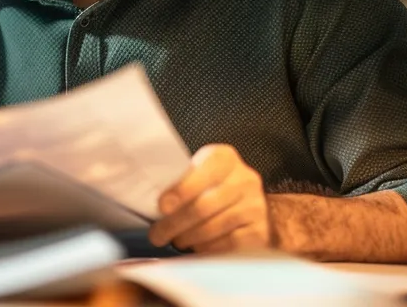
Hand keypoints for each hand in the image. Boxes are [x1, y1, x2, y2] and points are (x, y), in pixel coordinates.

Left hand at [148, 144, 271, 253]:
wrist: (246, 202)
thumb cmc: (210, 186)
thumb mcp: (196, 172)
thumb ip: (178, 180)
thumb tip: (146, 200)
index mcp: (224, 158)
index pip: (203, 172)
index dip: (181, 190)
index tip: (161, 207)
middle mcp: (245, 179)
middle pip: (204, 205)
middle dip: (175, 224)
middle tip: (157, 235)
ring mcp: (255, 206)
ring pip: (214, 227)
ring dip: (188, 238)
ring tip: (175, 241)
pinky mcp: (260, 230)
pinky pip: (228, 245)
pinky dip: (207, 249)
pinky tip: (196, 247)